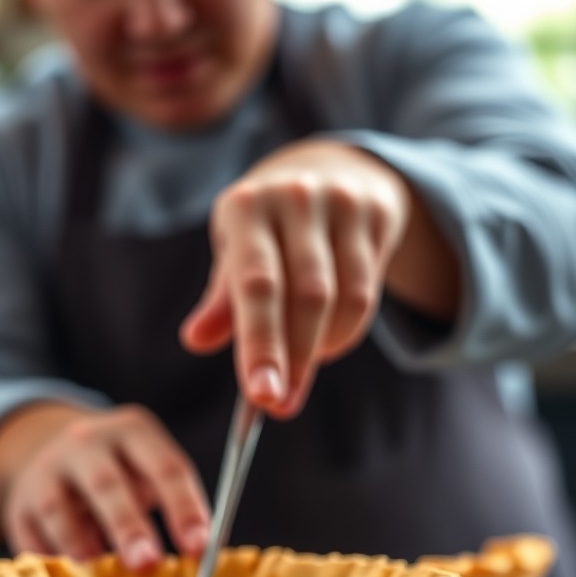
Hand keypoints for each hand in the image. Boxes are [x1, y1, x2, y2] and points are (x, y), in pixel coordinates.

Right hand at [0, 404, 210, 569]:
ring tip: (103, 574)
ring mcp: (45, 471)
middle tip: (147, 564)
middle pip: (106, 484)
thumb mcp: (150, 471)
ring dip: (82, 545)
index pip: (164, 466)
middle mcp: (85, 443)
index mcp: (132, 431)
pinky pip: (32, 536)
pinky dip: (52, 559)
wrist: (53, 452)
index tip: (199, 548)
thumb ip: (175, 505)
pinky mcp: (18, 504)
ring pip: (60, 509)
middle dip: (128, 527)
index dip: (183, 507)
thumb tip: (202, 560)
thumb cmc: (122, 473)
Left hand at [180, 140, 413, 418]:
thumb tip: (196, 340)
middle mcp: (295, 198)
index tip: (261, 396)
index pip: (256, 285)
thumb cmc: (265, 231)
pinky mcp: (378, 214)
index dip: (260, 344)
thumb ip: (220, 300)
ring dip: (322, 350)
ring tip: (299, 376)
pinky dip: (346, 332)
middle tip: (282, 406)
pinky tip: (326, 345)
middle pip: (307, 295)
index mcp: (246, 208)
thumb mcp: (233, 254)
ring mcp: (342, 202)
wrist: (327, 170)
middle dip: (294, 360)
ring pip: (345, 298)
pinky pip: (369, 291)